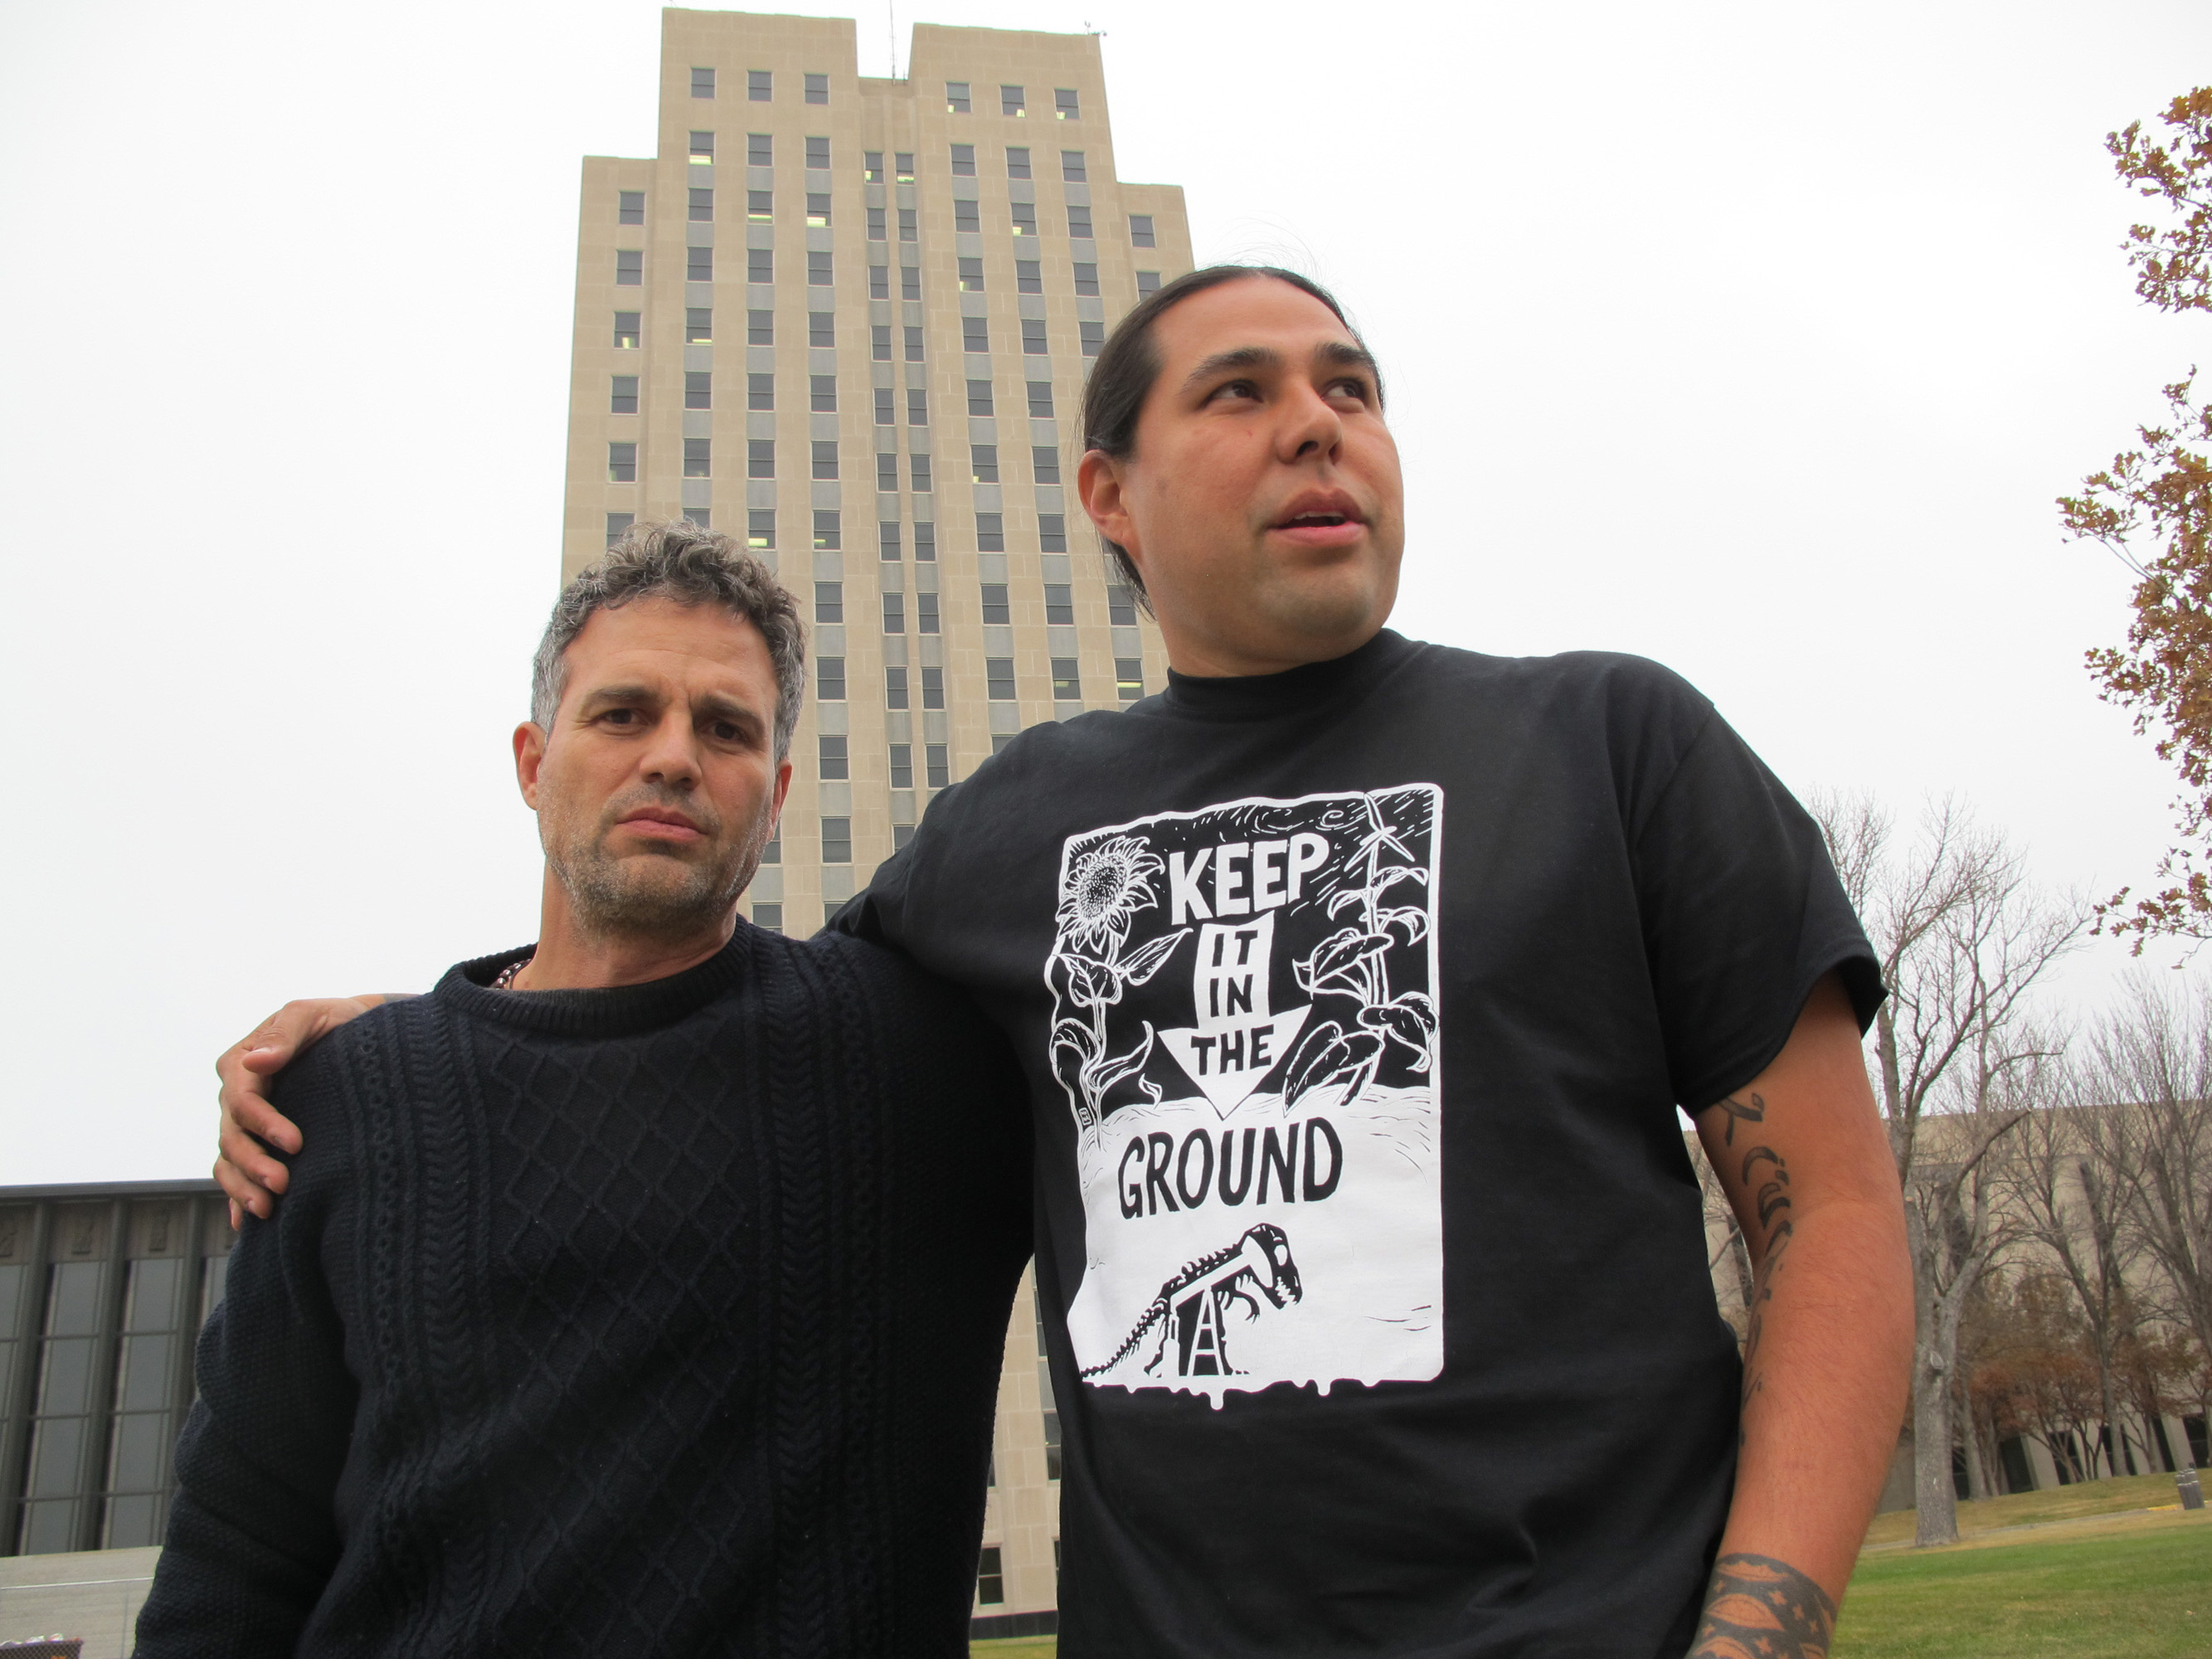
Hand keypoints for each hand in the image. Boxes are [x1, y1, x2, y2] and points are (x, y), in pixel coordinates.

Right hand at [215, 997, 395, 1224]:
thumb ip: (284, 1036)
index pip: (242, 1101)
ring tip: (266, 1210)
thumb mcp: (309, 1015)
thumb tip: (257, 1061)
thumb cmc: (333, 1020)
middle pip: (232, 1137)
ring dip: (242, 1188)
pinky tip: (246, 1223)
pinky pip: (236, 1173)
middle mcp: (237, 1096)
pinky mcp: (258, 1141)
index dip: (264, 1125)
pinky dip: (237, 1197)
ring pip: (229, 1161)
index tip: (295, 1144)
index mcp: (240, 1064)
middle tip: (282, 1187)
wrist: (356, 1034)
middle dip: (253, 1165)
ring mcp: (244, 1123)